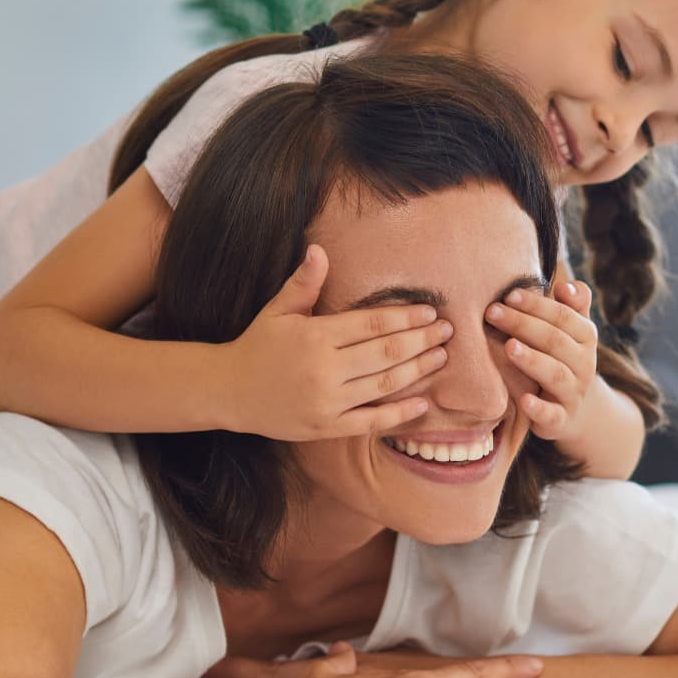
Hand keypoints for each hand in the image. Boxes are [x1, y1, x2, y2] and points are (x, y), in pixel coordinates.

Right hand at [225, 245, 451, 440]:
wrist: (228, 391)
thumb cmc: (257, 345)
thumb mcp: (277, 310)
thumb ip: (303, 283)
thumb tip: (318, 249)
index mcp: (315, 336)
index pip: (372, 324)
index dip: (405, 318)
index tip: (429, 312)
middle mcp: (325, 370)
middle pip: (386, 353)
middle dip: (421, 341)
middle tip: (448, 331)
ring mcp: (327, 401)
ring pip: (384, 385)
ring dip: (417, 370)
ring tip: (441, 357)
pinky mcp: (326, 427)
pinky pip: (370, 421)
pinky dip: (398, 414)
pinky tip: (422, 402)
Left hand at [485, 280, 598, 445]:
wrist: (572, 409)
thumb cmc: (559, 357)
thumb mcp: (569, 331)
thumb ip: (571, 306)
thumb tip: (565, 286)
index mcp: (586, 337)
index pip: (563, 316)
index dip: (537, 305)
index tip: (509, 295)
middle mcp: (585, 364)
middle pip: (555, 341)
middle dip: (523, 324)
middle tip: (493, 312)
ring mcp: (574, 393)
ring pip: (556, 374)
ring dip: (532, 360)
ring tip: (508, 347)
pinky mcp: (561, 420)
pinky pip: (553, 415)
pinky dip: (539, 408)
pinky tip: (524, 400)